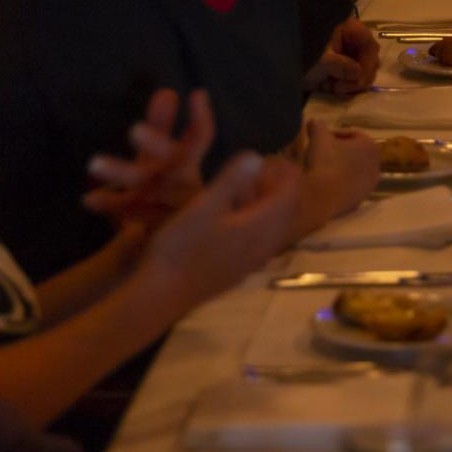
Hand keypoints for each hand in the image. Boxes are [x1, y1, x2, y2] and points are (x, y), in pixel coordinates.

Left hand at [83, 88, 214, 226]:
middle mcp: (184, 184)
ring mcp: (171, 209)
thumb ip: (162, 127)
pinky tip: (89, 198)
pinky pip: (129, 213)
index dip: (200, 117)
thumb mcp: (163, 162)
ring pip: (145, 186)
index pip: (201, 137)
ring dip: (119, 173)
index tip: (195, 94)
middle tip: (132, 129)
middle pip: (172, 158)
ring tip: (91, 163)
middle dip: (154, 142)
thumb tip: (166, 91)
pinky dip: (110, 203)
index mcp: (189, 165)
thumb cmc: (167, 194)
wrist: (174, 248)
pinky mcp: (154, 229)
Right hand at [131, 151, 304, 310]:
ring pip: (273, 228)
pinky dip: (257, 222)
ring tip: (249, 189)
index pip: (290, 196)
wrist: (161, 295)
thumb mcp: (203, 206)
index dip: (289, 174)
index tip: (279, 158)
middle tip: (266, 170)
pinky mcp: (238, 272)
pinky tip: (235, 217)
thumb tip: (258, 156)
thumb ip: (232, 180)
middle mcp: (264, 246)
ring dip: (268, 205)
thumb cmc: (181, 246)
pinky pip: (261, 241)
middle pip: (286, 212)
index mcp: (260, 227)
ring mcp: (252, 262)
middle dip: (280, 188)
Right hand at [301, 121, 381, 219]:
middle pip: (355, 153)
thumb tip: (315, 122)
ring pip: (354, 171)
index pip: (353, 135)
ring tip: (323, 168)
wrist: (320, 197)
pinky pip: (350, 187)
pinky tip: (325, 183)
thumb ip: (318, 125)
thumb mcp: (318, 136)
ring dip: (340, 168)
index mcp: (370, 146)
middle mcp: (376, 166)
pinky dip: (340, 183)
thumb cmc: (324, 161)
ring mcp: (369, 186)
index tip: (320, 138)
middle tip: (322, 151)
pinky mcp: (360, 201)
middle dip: (340, 151)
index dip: (335, 134)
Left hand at [303, 18, 380, 94]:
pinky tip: (333, 88)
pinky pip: (355, 78)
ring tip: (334, 88)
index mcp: (349, 30)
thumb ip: (340, 65)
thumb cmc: (302, 52)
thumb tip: (357, 72)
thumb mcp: (320, 59)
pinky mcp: (344, 67)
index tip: (358, 81)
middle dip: (360, 76)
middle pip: (370, 59)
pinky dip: (347, 86)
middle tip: (342, 88)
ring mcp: (349, 54)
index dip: (367, 64)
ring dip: (352, 83)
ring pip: (364, 71)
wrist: (284, 61)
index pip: (369, 45)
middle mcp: (353, 40)